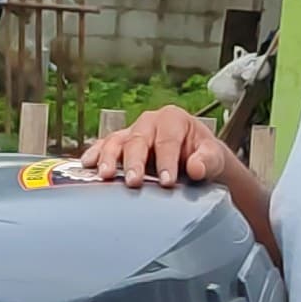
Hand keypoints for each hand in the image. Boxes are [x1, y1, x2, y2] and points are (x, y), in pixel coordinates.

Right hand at [80, 105, 226, 187]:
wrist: (194, 159)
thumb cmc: (202, 156)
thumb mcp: (214, 158)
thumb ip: (208, 161)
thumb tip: (196, 168)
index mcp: (173, 119)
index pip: (168, 140)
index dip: (167, 161)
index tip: (168, 182)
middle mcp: (149, 122)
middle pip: (138, 140)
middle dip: (135, 162)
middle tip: (134, 182)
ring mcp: (130, 132)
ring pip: (116, 141)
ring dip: (109, 158)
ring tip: (106, 176)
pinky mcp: (118, 144)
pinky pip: (102, 146)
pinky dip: (94, 155)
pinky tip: (87, 165)